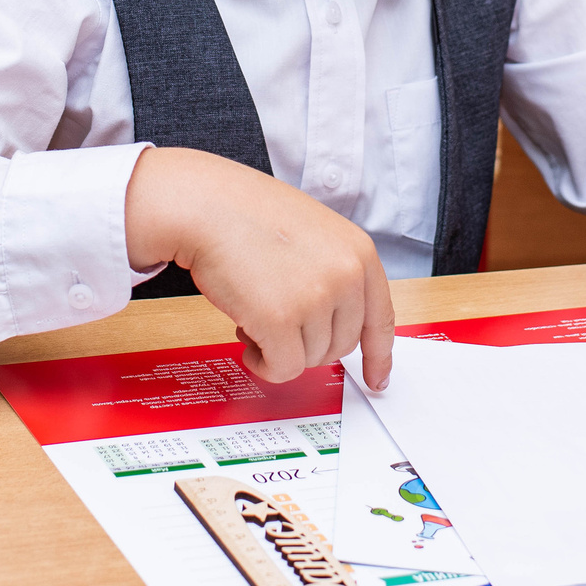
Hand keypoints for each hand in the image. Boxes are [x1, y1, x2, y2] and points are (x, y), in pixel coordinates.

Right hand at [124, 146, 395, 389]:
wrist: (205, 205)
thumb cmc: (248, 215)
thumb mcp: (313, 235)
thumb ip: (333, 275)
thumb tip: (334, 325)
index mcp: (358, 252)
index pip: (379, 318)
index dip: (378, 356)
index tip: (377, 380)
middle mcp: (346, 276)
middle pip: (342, 345)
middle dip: (308, 343)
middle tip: (277, 318)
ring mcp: (316, 298)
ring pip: (311, 359)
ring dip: (280, 347)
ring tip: (255, 309)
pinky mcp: (281, 320)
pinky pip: (283, 369)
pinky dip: (263, 363)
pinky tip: (245, 333)